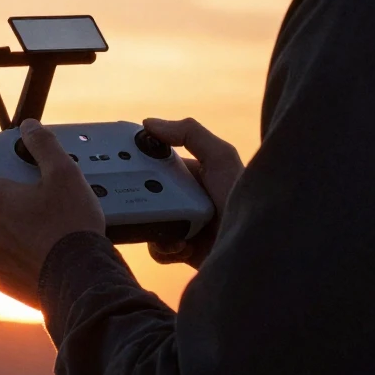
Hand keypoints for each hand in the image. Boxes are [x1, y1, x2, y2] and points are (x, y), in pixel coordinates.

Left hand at [0, 119, 105, 307]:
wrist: (82, 280)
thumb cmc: (72, 226)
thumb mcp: (65, 173)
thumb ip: (43, 144)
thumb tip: (29, 128)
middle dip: (2, 200)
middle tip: (31, 198)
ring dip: (11, 229)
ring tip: (43, 228)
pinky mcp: (4, 284)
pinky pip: (5, 263)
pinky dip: (19, 256)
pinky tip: (44, 253)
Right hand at [142, 117, 242, 269]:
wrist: (255, 251)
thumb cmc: (242, 199)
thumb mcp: (221, 158)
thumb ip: (191, 133)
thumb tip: (149, 122)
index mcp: (193, 173)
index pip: (157, 161)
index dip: (139, 159)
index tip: (119, 159)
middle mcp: (186, 198)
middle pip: (146, 191)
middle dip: (138, 195)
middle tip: (136, 198)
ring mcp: (183, 225)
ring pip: (147, 220)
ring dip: (150, 224)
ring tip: (165, 226)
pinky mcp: (182, 251)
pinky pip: (156, 248)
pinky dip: (162, 247)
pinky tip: (179, 245)